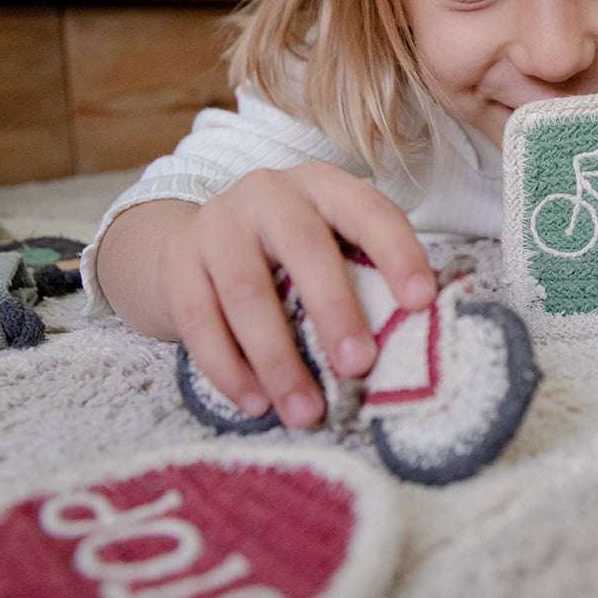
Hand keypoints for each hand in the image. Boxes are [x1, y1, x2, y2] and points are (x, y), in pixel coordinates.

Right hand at [157, 162, 436, 428]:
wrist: (196, 247)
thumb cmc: (284, 258)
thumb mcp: (326, 248)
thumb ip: (362, 278)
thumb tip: (414, 342)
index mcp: (322, 186)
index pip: (368, 210)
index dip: (397, 252)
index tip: (421, 302)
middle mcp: (269, 192)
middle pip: (304, 247)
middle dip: (334, 311)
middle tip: (358, 369)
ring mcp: (216, 221)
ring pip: (245, 290)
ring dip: (278, 358)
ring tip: (306, 411)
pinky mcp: (176, 259)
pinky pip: (198, 318)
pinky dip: (228, 368)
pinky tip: (255, 403)